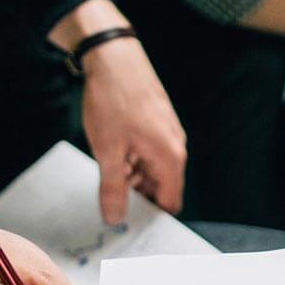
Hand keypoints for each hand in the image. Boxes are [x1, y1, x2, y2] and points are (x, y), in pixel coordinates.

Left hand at [49, 0, 186, 223]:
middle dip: (139, 198)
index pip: (170, 203)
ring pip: (154, 170)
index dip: (152, 218)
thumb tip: (114, 218)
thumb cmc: (114, 101)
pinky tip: (113, 155)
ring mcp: (168, 133)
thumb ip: (113, 189)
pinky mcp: (158, 123)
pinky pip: (150, 153)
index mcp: (170, 158)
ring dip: (134, 178)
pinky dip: (134, 160)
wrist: (114, 57)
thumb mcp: (108, 151)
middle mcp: (175, 147)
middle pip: (162, 187)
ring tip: (108, 176)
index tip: (131, 227)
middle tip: (112, 205)